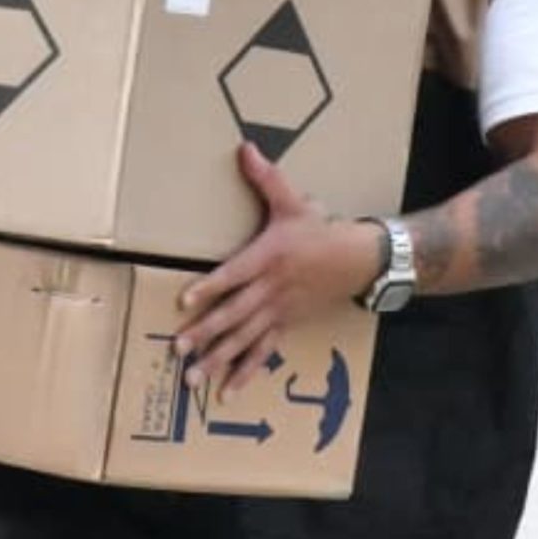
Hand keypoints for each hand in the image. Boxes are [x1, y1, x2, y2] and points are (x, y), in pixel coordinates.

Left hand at [176, 144, 384, 398]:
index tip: (185, 301)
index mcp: (267, 258)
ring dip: (218, 360)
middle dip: (206, 333)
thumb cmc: (320, 231)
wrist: (358, 260)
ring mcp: (278, 311)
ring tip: (192, 379)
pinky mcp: (285, 324)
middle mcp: (270, 289)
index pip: (234, 274)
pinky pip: (263, 352)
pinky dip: (246, 371)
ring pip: (245, 339)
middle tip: (179, 349)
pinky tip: (227, 391)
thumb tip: (244, 148)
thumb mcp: (293, 202)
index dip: (211, 287)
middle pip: (235, 314)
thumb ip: (265, 178)